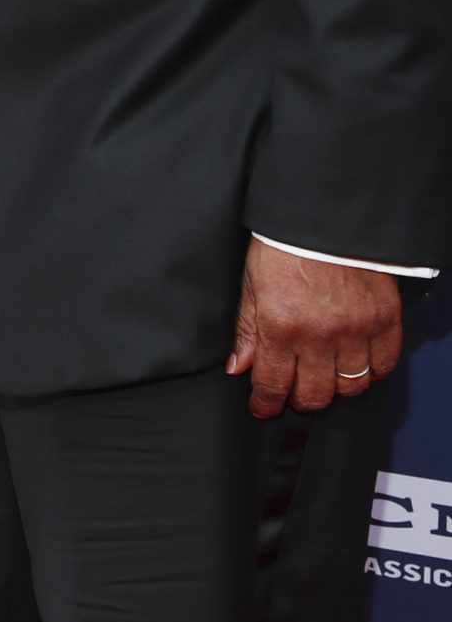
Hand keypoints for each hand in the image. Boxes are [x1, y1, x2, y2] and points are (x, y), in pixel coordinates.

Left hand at [227, 238, 401, 418]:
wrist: (324, 214)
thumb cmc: (285, 243)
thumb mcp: (252, 282)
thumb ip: (247, 329)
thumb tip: (238, 367)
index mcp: (280, 325)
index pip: (273, 384)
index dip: (266, 403)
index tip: (264, 408)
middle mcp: (319, 335)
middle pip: (314, 394)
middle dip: (300, 398)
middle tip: (295, 390)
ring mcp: (355, 329)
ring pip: (350, 387)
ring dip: (335, 387)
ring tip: (325, 374)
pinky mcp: (383, 319)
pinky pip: (383, 365)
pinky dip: (371, 372)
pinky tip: (357, 363)